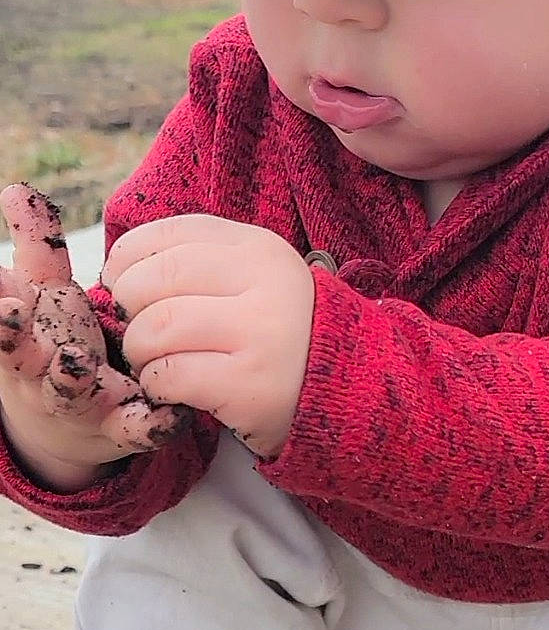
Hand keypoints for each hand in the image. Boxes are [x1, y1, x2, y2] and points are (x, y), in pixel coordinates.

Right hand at [0, 183, 187, 490]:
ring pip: (69, 392)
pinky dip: (152, 422)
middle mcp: (42, 372)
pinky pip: (136, 428)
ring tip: (72, 359)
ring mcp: (80, 402)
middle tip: (14, 312)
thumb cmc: (56, 340)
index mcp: (23, 339)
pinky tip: (169, 413)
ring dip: (69, 377)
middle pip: (23, 357)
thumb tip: (16, 189)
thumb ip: (36, 247)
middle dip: (15, 338)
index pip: (2, 321)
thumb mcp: (44, 295)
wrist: (70, 422)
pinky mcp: (122, 427)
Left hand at [103, 213, 316, 457]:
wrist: (348, 394)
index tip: (120, 283)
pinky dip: (156, 384)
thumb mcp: (257, 282)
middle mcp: (263, 282)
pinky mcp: (250, 384)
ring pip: (156, 328)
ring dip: (139, 351)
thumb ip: (203, 265)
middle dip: (128, 309)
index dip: (128, 259)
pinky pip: (171, 375)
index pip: (169, 235)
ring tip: (152, 363)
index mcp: (259, 248)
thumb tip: (120, 270)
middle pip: (154, 280)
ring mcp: (260, 333)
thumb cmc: (284, 338)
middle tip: (138, 333)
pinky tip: (171, 389)